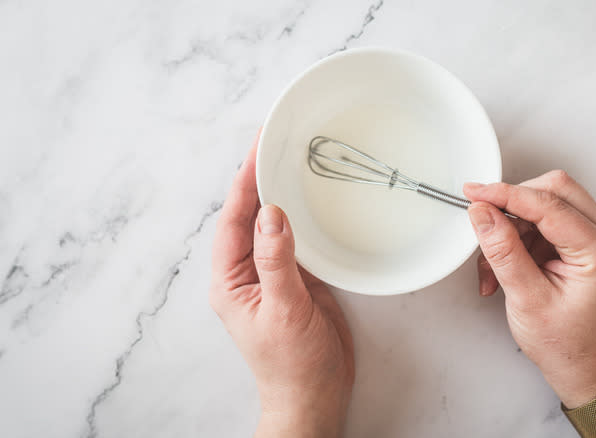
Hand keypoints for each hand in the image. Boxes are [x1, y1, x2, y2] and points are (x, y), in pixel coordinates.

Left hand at [209, 137, 354, 437]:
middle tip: (274, 140)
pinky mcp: (298, 279)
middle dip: (259, 177)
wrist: (315, 395)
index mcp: (231, 278)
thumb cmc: (291, 364)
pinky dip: (302, 216)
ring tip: (291, 157)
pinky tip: (311, 198)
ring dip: (281, 192)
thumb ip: (276, 262)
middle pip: (250, 214)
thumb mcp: (283, 310)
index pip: (234, 218)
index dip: (244, 180)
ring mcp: (273, 273)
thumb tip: (271, 214)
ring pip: (272, 224)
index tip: (258, 147)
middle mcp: (247, 271)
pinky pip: (296, 239)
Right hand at [464, 170, 595, 407]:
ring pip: (548, 202)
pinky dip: (521, 236)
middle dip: (513, 203)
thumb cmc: (566, 343)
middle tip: (483, 221)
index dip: (506, 194)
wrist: (585, 365)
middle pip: (555, 190)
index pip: (549, 205)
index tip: (475, 193)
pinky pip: (547, 220)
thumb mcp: (526, 299)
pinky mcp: (585, 241)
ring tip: (494, 265)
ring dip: (514, 225)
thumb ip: (504, 251)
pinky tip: (507, 264)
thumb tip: (483, 213)